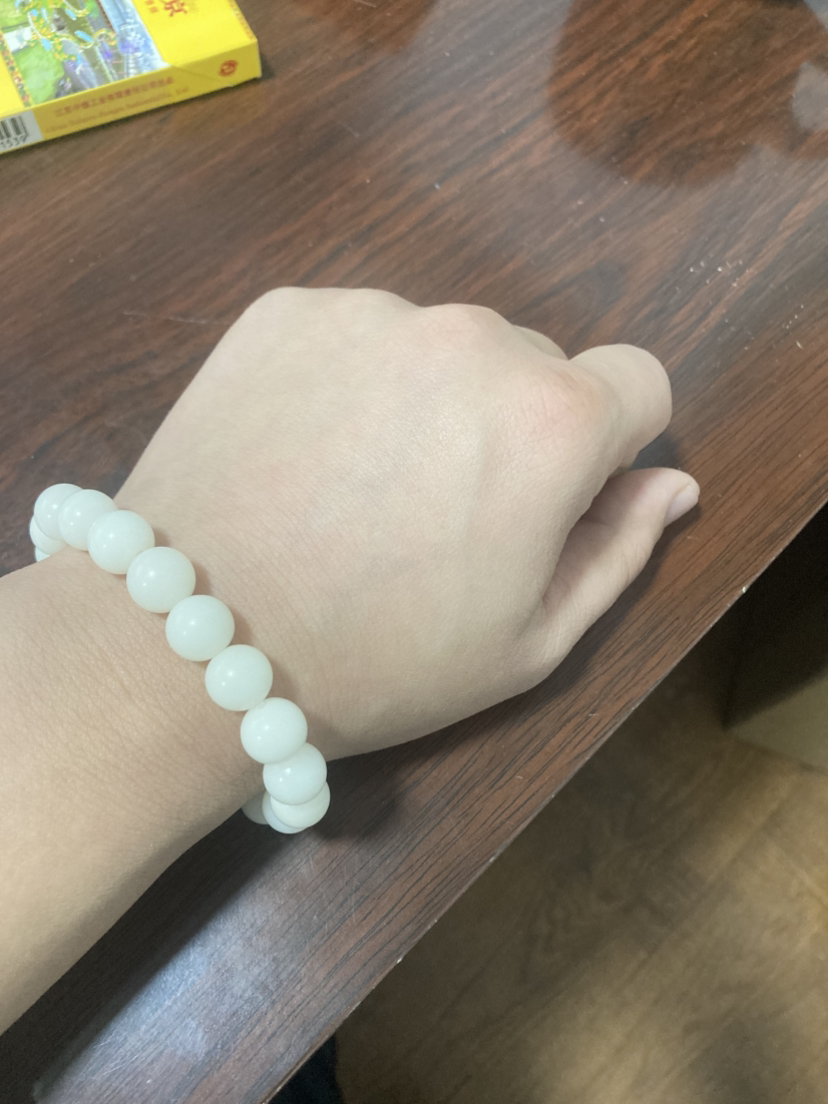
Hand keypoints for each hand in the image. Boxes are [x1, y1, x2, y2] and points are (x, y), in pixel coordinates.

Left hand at [117, 288, 697, 761]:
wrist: (188, 643)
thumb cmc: (375, 662)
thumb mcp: (529, 645)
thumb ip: (619, 550)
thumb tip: (669, 482)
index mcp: (552, 420)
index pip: (641, 383)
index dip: (610, 448)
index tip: (552, 500)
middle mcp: (472, 337)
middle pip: (535, 365)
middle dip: (513, 427)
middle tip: (435, 516)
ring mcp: (371, 313)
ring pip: (443, 348)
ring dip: (427, 401)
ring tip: (357, 491)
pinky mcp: (288, 309)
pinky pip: (358, 335)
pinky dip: (349, 383)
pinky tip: (304, 456)